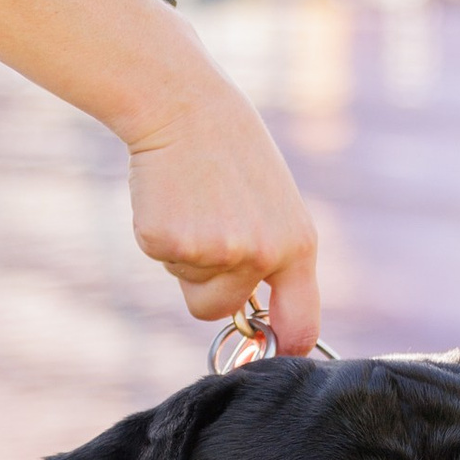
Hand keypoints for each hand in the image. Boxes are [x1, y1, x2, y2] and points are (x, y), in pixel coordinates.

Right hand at [122, 52, 323, 350]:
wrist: (184, 106)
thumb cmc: (230, 156)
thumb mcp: (273, 206)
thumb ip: (273, 260)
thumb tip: (261, 326)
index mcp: (297, 245)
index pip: (299, 325)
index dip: (280, 349)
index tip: (262, 352)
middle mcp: (260, 253)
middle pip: (221, 310)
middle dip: (209, 284)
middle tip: (209, 223)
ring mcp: (214, 251)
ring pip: (190, 289)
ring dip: (186, 257)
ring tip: (195, 203)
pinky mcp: (168, 243)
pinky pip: (162, 263)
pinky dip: (159, 237)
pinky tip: (170, 198)